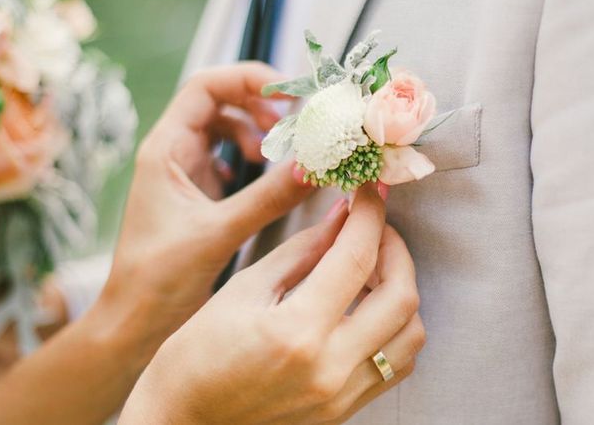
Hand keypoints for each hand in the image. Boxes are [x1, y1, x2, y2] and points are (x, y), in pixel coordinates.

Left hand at [95, 63, 312, 362]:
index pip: (205, 86)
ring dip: (256, 132)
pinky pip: (228, 158)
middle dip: (259, 105)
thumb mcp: (218, 232)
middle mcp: (172, 153)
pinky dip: (251, 159)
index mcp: (165, 148)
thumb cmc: (157, 278)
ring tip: (278, 154)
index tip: (288, 93)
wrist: (134, 320)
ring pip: (225, 129)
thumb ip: (267, 198)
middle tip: (294, 122)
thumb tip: (313, 166)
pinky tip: (262, 179)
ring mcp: (184, 172)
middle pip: (219, 101)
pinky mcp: (196, 194)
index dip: (248, 79)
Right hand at [120, 185, 425, 423]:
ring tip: (372, 269)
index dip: (369, 215)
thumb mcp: (243, 290)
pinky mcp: (344, 409)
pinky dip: (395, 328)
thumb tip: (341, 217)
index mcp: (296, 331)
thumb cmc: (196, 356)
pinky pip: (396, 365)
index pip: (356, 258)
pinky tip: (368, 308)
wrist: (183, 422)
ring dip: (402, 291)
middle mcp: (329, 368)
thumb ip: (301, 252)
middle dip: (395, 248)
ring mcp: (341, 395)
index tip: (370, 192)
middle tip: (374, 227)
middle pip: (401, 296)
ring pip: (410, 335)